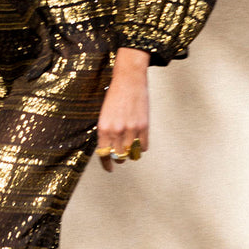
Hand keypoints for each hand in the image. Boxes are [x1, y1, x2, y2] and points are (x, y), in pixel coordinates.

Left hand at [96, 47, 149, 172]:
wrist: (128, 80)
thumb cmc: (115, 95)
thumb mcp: (104, 115)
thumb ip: (106, 131)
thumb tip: (109, 148)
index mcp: (103, 128)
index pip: (104, 154)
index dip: (107, 164)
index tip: (109, 168)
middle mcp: (116, 131)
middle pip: (119, 156)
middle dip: (119, 158)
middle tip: (120, 157)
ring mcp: (131, 129)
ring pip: (132, 153)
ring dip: (132, 153)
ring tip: (131, 149)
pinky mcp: (144, 126)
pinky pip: (144, 146)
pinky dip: (142, 147)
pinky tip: (140, 143)